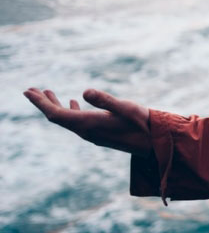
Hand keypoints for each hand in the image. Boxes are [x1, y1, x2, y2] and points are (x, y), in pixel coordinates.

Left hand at [23, 88, 151, 154]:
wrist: (156, 143)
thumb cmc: (144, 123)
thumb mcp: (125, 107)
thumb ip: (105, 100)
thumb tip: (84, 91)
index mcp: (89, 124)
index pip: (56, 114)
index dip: (40, 103)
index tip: (27, 91)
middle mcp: (87, 131)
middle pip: (58, 117)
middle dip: (43, 103)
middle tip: (29, 90)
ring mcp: (93, 134)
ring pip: (67, 119)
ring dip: (55, 106)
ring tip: (46, 92)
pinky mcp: (100, 133)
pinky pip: (78, 122)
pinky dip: (70, 110)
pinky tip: (73, 102)